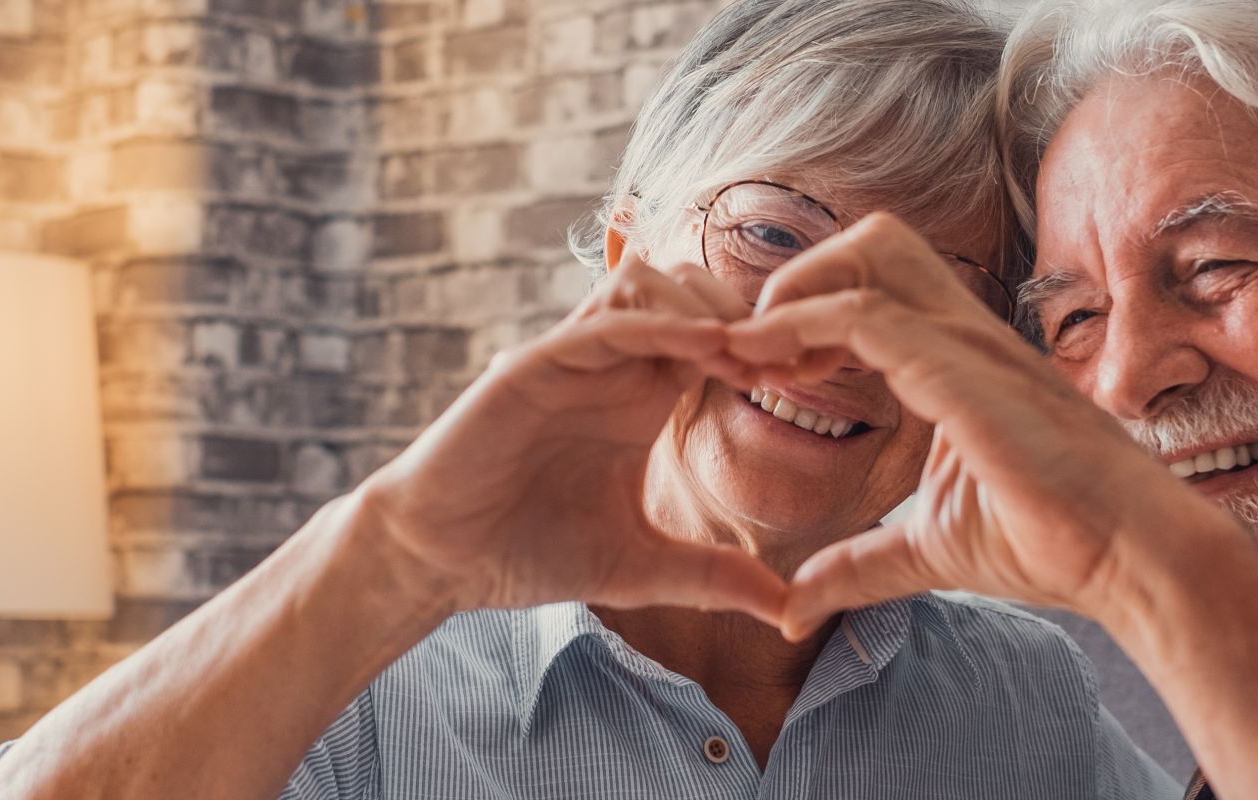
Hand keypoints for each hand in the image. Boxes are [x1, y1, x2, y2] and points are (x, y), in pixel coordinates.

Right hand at [352, 250, 783, 623]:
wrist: (441, 560)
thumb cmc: (531, 552)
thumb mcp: (643, 569)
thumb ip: (714, 577)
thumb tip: (792, 610)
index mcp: (641, 397)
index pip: (719, 338)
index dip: (769, 346)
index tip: (816, 375)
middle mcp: (612, 366)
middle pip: (694, 291)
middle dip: (750, 312)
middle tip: (796, 355)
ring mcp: (571, 357)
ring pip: (649, 282)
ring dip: (707, 305)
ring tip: (752, 352)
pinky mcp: (533, 364)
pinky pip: (604, 321)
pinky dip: (660, 322)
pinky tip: (708, 346)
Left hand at [726, 214, 1244, 637]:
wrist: (1132, 560)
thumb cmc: (1055, 545)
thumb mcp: (928, 552)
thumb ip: (858, 566)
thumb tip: (792, 606)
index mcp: (958, 360)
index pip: (873, 288)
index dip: (803, 313)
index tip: (754, 370)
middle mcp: (965, 334)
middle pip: (872, 242)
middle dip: (800, 277)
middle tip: (755, 352)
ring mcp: (969, 344)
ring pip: (866, 256)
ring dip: (791, 295)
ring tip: (746, 356)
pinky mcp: (964, 373)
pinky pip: (866, 316)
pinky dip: (801, 326)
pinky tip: (765, 368)